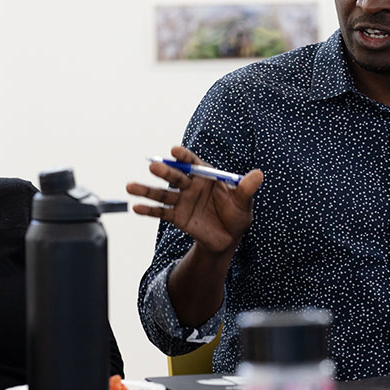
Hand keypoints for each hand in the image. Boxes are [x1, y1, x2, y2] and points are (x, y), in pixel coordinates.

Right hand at [126, 145, 263, 255]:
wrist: (227, 239)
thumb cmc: (237, 215)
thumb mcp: (243, 202)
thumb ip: (247, 189)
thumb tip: (259, 174)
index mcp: (207, 176)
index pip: (194, 163)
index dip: (185, 156)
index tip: (175, 150)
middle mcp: (191, 186)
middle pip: (176, 176)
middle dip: (166, 171)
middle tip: (154, 166)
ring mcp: (182, 201)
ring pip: (163, 193)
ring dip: (147, 189)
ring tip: (131, 186)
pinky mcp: (176, 216)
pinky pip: (160, 212)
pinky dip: (148, 210)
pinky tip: (136, 207)